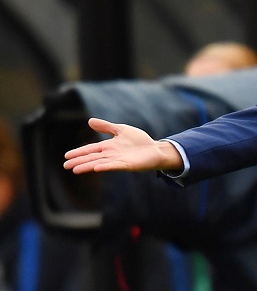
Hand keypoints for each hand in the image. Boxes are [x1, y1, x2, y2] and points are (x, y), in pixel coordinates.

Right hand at [63, 118, 182, 173]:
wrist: (155, 149)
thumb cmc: (139, 140)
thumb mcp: (121, 130)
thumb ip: (106, 126)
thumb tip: (89, 121)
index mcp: (108, 146)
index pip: (91, 149)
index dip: (79, 152)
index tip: (66, 156)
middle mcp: (111, 154)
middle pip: (92, 158)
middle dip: (79, 161)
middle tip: (65, 166)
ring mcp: (118, 160)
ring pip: (99, 163)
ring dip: (88, 166)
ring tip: (75, 169)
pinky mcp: (127, 164)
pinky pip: (114, 165)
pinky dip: (105, 166)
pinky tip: (96, 168)